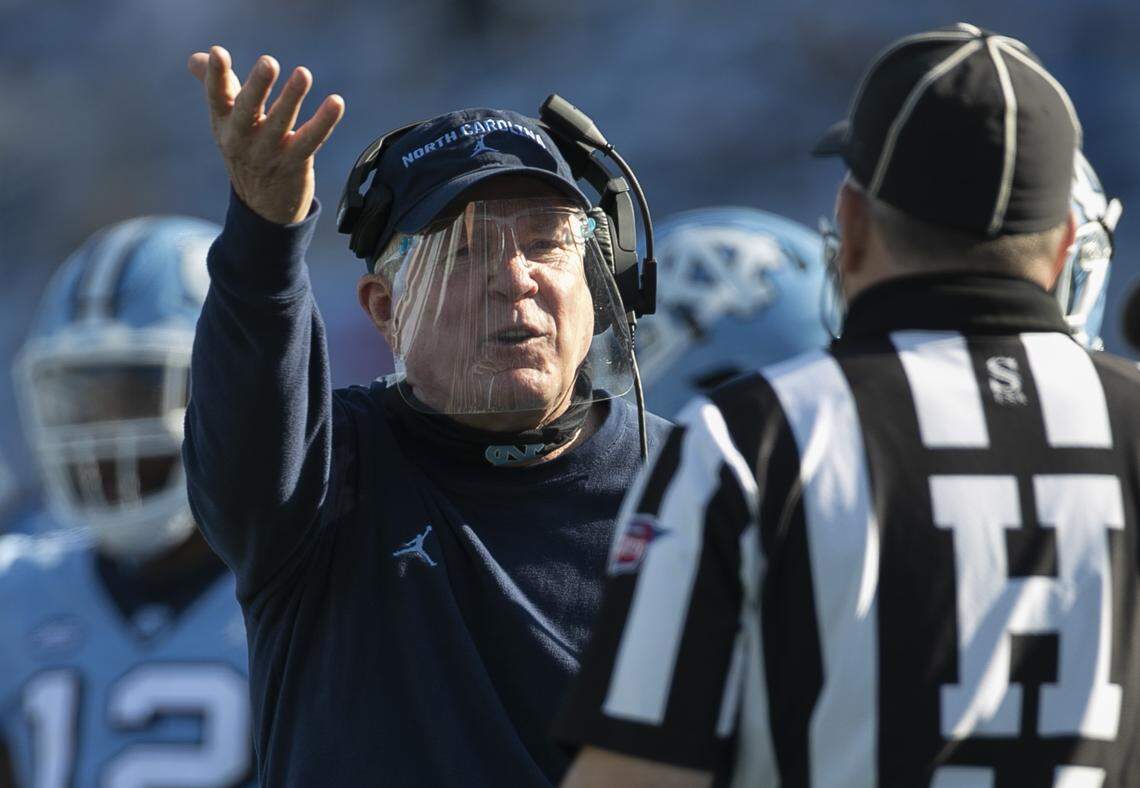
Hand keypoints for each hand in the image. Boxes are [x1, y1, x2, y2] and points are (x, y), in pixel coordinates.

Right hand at [188, 46, 344, 224]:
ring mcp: (268, 153)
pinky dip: (324, 122)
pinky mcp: (295, 163)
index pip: (217, 97)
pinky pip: (310, 140)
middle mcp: (242, 138)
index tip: (219, 53)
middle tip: (269, 62)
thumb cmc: (246, 149)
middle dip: (257, 85)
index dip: (215, 76)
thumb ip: (218, 86)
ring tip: (303, 73)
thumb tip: (198, 58)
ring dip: (291, 97)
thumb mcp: (226, 121)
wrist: (263, 205)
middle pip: (247, 109)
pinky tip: (336, 102)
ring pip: (280, 123)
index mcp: (224, 123)